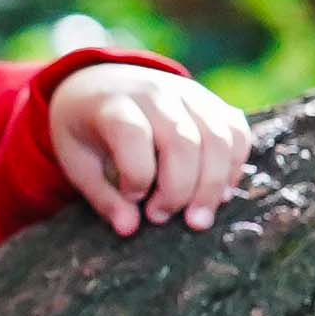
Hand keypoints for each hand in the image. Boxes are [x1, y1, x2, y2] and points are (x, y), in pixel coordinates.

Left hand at [50, 63, 250, 237]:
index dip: (136, 173)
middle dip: (178, 189)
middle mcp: (155, 93)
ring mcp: (189, 94)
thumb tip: (129, 228)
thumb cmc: (86, 132)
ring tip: (196, 219)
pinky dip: (234, 167)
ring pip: (218, 137)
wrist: (101, 87)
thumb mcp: (77, 162)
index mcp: (112, 104)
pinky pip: (237, 133)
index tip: (130, 196)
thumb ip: (102, 197)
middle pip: (183, 140)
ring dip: (212, 185)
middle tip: (161, 217)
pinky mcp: (212, 103)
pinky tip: (217, 195)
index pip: (133, 133)